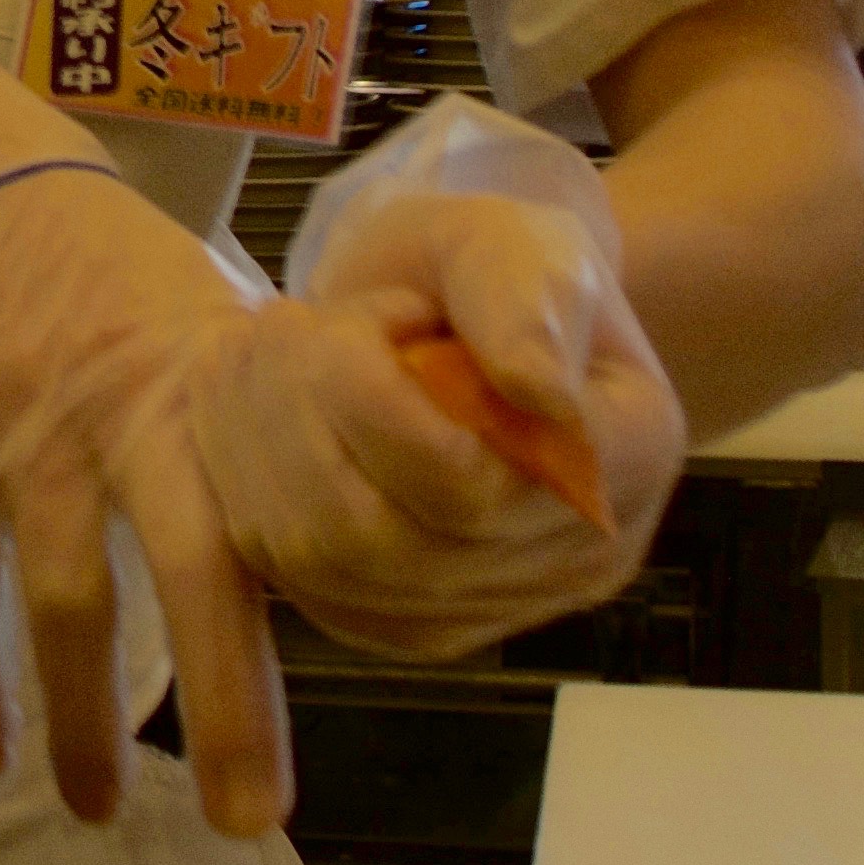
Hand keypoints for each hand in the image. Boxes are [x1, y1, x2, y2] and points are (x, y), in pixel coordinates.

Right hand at [0, 160, 295, 835]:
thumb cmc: (104, 265)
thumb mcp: (212, 317)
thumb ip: (269, 425)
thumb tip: (358, 530)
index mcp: (210, 394)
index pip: (274, 526)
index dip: (309, 628)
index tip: (345, 711)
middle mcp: (127, 421)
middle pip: (188, 575)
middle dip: (224, 704)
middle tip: (249, 820)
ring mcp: (30, 444)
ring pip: (63, 603)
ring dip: (78, 721)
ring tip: (95, 811)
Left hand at [193, 188, 682, 660]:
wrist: (460, 320)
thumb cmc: (493, 278)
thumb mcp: (514, 243)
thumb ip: (522, 300)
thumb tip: (537, 388)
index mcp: (624, 455)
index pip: (488, 485)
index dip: (383, 410)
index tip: (352, 317)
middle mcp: (571, 559)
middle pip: (392, 539)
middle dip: (301, 417)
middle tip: (277, 320)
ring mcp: (486, 608)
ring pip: (329, 563)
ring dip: (258, 445)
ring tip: (249, 352)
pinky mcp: (400, 622)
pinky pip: (294, 579)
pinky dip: (245, 485)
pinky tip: (239, 408)